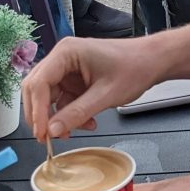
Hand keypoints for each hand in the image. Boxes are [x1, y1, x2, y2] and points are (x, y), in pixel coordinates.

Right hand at [22, 36, 165, 139]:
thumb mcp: (105, 95)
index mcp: (66, 52)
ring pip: (48, 97)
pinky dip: (70, 114)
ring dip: (59, 117)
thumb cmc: (134, 67)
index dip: (37, 110)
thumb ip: (77, 113)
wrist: (152, 62)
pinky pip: (62, 100)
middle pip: (37, 89)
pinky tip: (87, 121)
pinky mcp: (74, 79)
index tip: (42, 133)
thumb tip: (52, 130)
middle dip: (42, 115)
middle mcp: (62, 57)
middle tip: (48, 138)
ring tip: (75, 130)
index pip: (39, 83)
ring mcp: (67, 68)